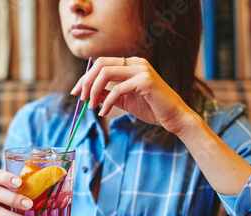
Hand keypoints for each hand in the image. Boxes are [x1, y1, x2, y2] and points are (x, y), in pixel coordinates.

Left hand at [70, 57, 194, 134]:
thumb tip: (88, 93)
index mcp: (131, 64)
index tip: (76, 92)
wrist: (174, 118)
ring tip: (91, 106)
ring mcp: (142, 70)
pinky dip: (107, 102)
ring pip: (106, 73)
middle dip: (86, 82)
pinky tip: (104, 112)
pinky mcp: (145, 81)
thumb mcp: (124, 100)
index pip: (101, 63)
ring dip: (93, 91)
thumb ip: (107, 94)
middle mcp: (136, 62)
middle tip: (81, 99)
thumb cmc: (151, 108)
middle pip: (101, 64)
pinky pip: (117, 89)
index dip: (85, 77)